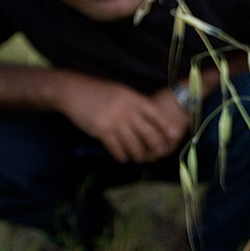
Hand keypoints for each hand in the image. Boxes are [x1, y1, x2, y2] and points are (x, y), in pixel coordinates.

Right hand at [58, 75, 188, 162]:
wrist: (75, 91)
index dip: (165, 126)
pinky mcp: (101, 130)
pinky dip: (121, 155)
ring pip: (132, 143)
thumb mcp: (121, 92)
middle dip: (154, 145)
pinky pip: (115, 147)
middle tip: (158, 153)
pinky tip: (123, 159)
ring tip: (139, 158)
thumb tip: (150, 117)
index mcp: (133, 99)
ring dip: (137, 154)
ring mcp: (114, 121)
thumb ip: (135, 104)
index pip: (154, 114)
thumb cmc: (99, 91)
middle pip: (146, 132)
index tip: (173, 135)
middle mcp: (126, 110)